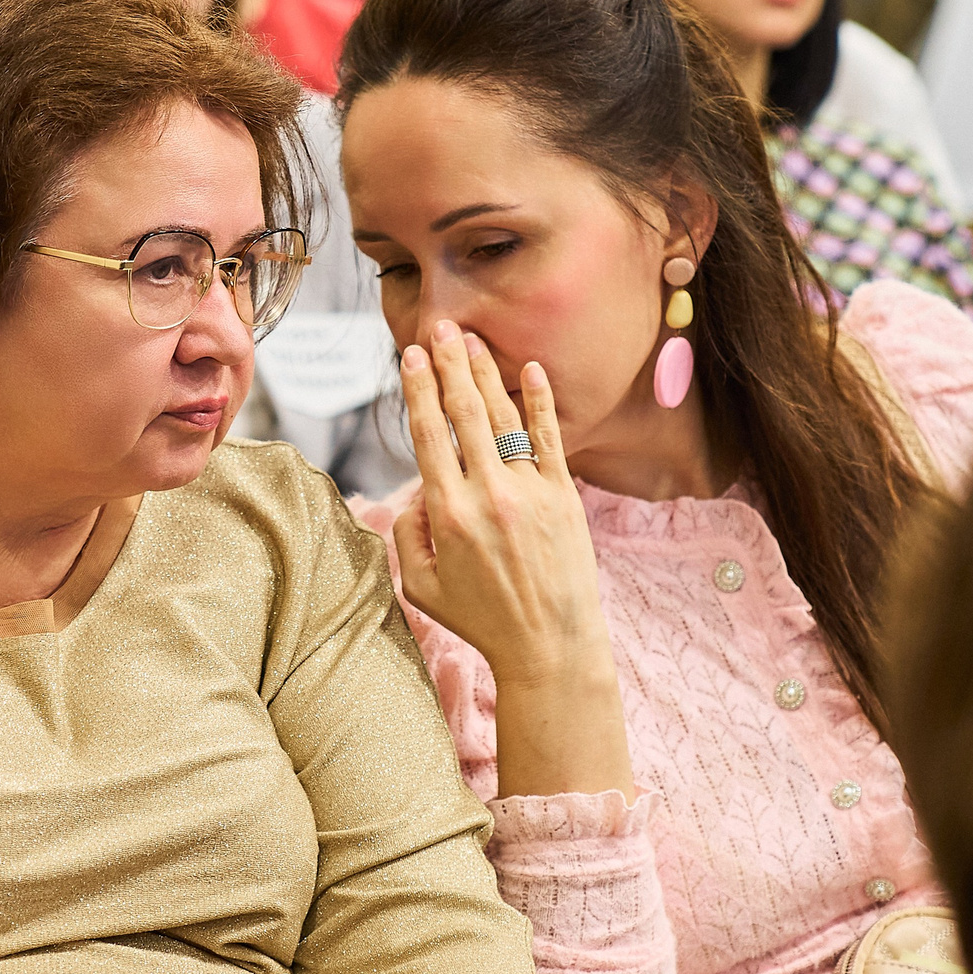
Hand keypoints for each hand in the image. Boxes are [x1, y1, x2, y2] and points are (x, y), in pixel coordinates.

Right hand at [393, 321, 609, 690]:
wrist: (550, 646)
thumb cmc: (482, 621)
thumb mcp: (422, 587)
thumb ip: (407, 535)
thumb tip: (416, 490)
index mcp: (448, 514)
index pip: (428, 435)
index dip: (418, 390)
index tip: (410, 356)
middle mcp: (488, 495)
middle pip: (463, 413)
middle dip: (448, 364)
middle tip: (440, 327)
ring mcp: (529, 492)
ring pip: (502, 417)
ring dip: (485, 373)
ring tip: (471, 340)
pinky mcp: (564, 496)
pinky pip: (550, 438)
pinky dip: (539, 402)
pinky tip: (531, 369)